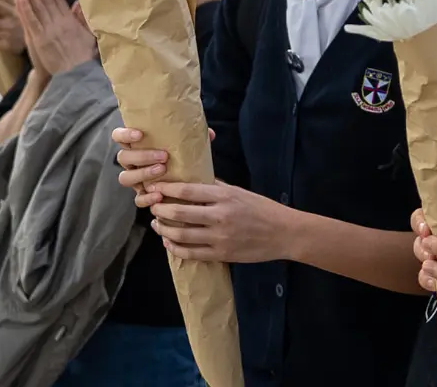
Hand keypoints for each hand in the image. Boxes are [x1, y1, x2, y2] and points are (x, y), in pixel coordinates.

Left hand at [14, 0, 95, 75]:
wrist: (76, 75)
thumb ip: (83, 18)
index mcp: (69, 20)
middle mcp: (59, 22)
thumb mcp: (88, 35)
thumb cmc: (81, 57)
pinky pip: (31, 22)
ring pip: (37, 7)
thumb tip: (79, 2)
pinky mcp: (40, 40)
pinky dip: (25, 9)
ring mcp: (49, 31)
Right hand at [113, 126, 215, 196]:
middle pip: (123, 158)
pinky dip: (147, 198)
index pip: (119, 136)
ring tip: (162, 171)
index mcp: (138, 145)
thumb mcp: (187, 146)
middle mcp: (132, 162)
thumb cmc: (182, 158)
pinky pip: (138, 199)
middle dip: (142, 156)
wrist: (189, 186)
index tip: (140, 134)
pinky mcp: (143, 195)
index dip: (125, 135)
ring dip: (143, 174)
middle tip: (163, 156)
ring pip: (125, 177)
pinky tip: (159, 196)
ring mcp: (136, 179)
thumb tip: (210, 133)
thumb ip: (194, 139)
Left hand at [140, 180, 293, 262]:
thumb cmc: (262, 209)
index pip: (187, 190)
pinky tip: (169, 243)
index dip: (166, 189)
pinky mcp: (221, 254)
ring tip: (158, 224)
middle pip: (179, 212)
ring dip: (164, 230)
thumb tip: (193, 183)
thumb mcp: (240, 192)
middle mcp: (220, 216)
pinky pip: (191, 253)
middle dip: (160, 209)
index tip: (154, 188)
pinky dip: (175, 248)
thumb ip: (216, 189)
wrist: (283, 233)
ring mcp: (220, 237)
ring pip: (181, 235)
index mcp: (224, 196)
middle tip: (152, 206)